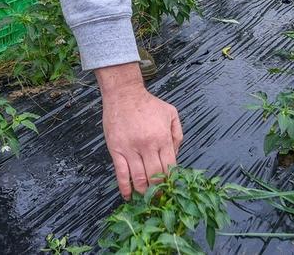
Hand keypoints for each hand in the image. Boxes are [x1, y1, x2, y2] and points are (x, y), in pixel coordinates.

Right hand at [96, 63, 182, 198]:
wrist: (124, 94)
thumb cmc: (148, 104)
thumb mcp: (171, 113)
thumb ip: (177, 134)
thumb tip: (176, 155)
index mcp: (163, 138)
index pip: (169, 167)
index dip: (171, 181)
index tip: (171, 188)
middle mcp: (148, 146)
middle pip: (155, 176)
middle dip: (159, 190)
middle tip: (160, 197)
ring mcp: (131, 149)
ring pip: (139, 178)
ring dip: (144, 192)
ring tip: (146, 198)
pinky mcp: (116, 150)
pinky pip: (121, 174)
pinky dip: (125, 187)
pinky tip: (127, 196)